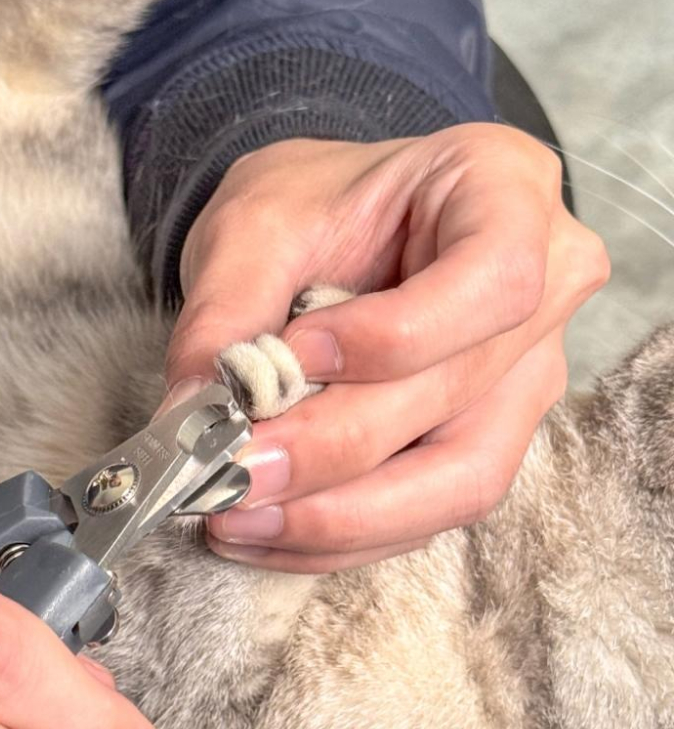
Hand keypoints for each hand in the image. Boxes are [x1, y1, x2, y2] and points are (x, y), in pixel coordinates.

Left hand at [162, 124, 608, 572]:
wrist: (330, 224)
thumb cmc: (310, 204)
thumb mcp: (255, 225)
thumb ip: (225, 315)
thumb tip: (188, 422)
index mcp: (503, 193)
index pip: (492, 280)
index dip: (393, 336)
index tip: (292, 356)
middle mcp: (541, 293)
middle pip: (458, 398)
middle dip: (333, 450)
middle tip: (233, 472)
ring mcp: (519, 380)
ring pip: (458, 483)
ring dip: (339, 518)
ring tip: (237, 517)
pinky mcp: (480, 442)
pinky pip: (427, 514)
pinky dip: (338, 535)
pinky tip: (263, 531)